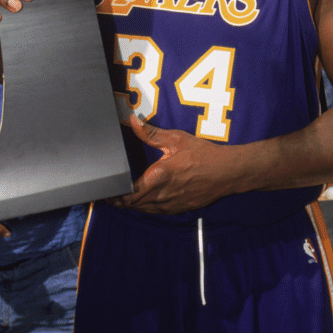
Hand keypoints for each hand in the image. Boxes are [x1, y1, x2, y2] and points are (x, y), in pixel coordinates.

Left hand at [110, 115, 234, 214]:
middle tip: (108, 193)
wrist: (227, 172)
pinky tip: (142, 199)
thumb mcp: (176, 139)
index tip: (106, 191)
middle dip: (119, 201)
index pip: (129, 194)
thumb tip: (132, 121)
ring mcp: (171, 205)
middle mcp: (162, 195)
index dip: (114, 195)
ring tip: (120, 197)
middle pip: (133, 204)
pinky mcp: (179, 208)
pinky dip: (145, 207)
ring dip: (131, 205)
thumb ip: (151, 133)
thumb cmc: (203, 154)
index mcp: (158, 178)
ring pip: (143, 210)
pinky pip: (156, 211)